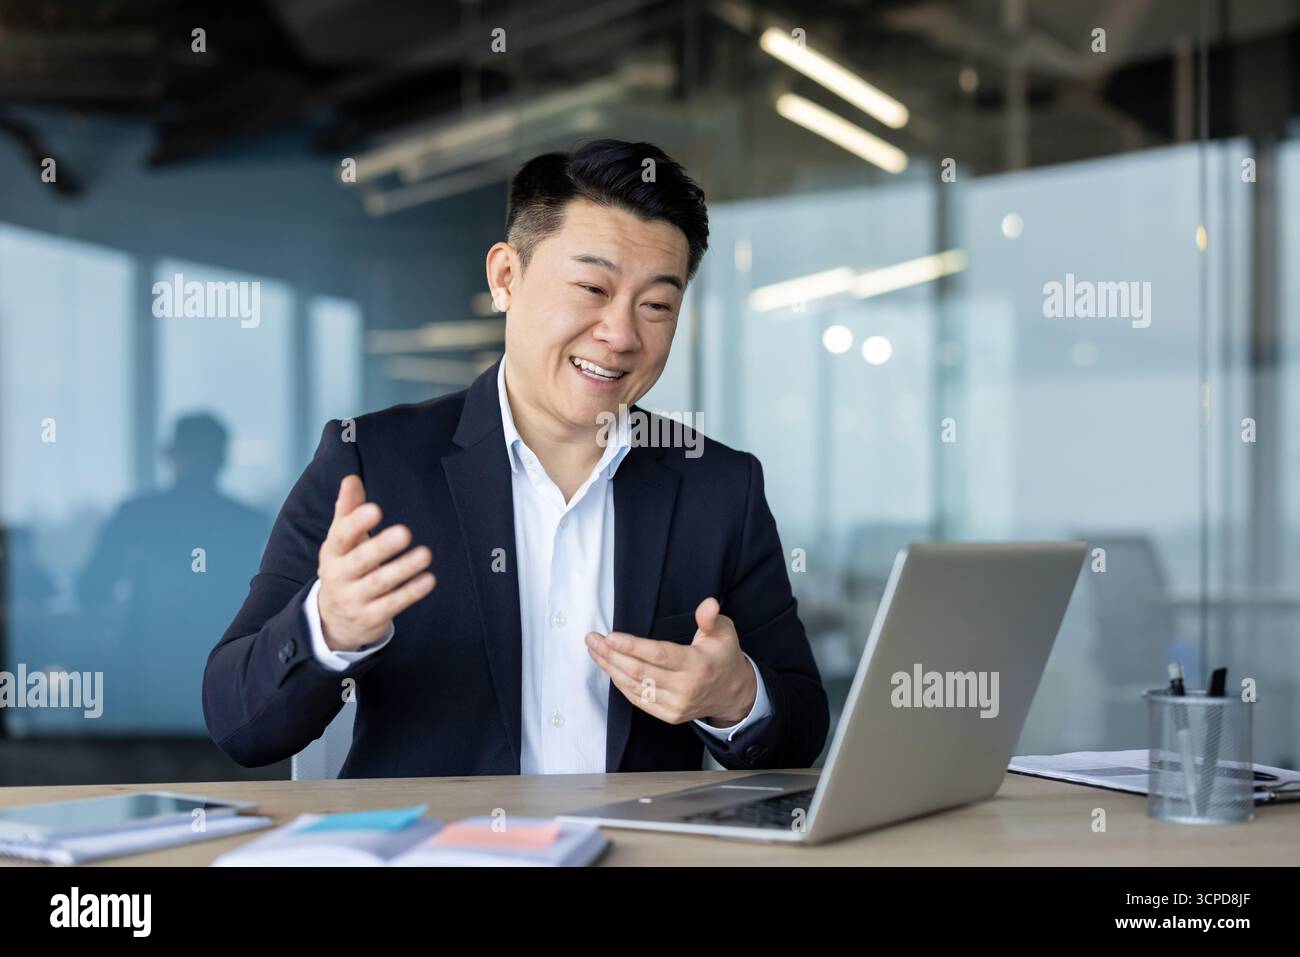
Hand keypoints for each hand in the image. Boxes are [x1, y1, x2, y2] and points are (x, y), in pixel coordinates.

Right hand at [316, 475, 435, 650]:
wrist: (333, 620)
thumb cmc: (344, 568)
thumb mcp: (341, 541)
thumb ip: (348, 510)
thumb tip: (351, 479)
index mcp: (332, 553)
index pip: (341, 536)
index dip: (356, 523)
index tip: (374, 509)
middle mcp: (339, 577)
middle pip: (359, 561)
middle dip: (381, 547)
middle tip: (404, 532)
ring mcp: (354, 599)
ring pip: (379, 584)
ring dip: (402, 569)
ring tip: (425, 554)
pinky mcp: (370, 617)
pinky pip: (392, 605)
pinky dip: (411, 593)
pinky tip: (429, 579)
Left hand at [585, 597, 756, 726]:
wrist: (733, 693)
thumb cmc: (723, 656)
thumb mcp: (724, 632)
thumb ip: (710, 619)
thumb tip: (708, 604)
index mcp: (697, 664)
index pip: (659, 655)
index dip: (632, 647)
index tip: (610, 636)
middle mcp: (685, 688)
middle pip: (640, 671)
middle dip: (611, 655)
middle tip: (592, 639)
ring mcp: (676, 705)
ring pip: (635, 686)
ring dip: (610, 668)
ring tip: (594, 651)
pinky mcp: (670, 715)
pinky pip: (639, 700)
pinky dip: (621, 684)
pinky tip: (610, 669)